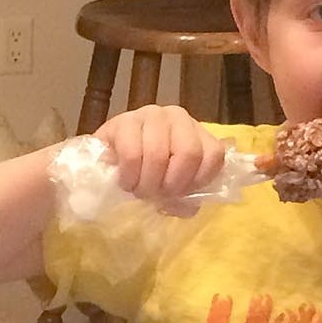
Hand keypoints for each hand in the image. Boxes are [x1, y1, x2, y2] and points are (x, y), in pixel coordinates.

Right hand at [93, 105, 224, 212]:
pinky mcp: (123, 121)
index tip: (180, 194)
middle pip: (189, 153)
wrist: (108, 159)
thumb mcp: (172, 185)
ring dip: (147, 183)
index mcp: (197, 132)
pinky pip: (131, 154)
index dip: (197, 182)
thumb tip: (188, 207)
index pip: (213, 155)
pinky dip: (129, 176)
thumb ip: (186, 197)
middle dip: (171, 184)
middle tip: (156, 194)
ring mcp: (151, 115)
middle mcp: (178, 117)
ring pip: (158, 154)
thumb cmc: (146, 172)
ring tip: (139, 190)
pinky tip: (126, 182)